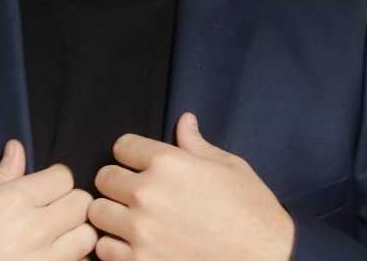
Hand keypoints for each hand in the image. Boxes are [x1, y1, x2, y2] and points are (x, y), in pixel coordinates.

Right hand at [0, 139, 96, 260]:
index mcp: (14, 200)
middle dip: (70, 203)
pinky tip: (49, 259)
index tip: (43, 187)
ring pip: (87, 239)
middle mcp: (34, 231)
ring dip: (75, 235)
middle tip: (52, 210)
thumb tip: (16, 150)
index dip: (55, 179)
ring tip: (55, 238)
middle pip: (82, 204)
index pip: (64, 176)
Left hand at [88, 113, 293, 260]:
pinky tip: (132, 246)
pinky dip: (114, 248)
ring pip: (97, 213)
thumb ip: (196, 144)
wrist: (268, 259)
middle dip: (117, 183)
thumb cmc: (251, 212)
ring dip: (111, 215)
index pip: (122, 146)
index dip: (131, 154)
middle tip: (135, 194)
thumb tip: (184, 120)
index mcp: (168, 162)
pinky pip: (104, 250)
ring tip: (130, 220)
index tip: (139, 165)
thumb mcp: (227, 167)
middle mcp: (148, 193)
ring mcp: (141, 231)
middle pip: (104, 177)